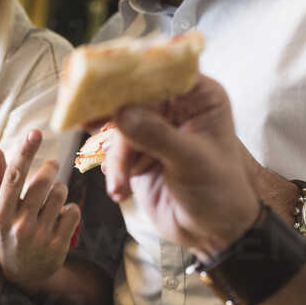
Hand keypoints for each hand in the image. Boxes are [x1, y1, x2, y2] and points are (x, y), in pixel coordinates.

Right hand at [0, 130, 80, 289]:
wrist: (23, 274)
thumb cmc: (6, 234)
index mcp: (1, 215)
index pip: (14, 177)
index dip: (26, 152)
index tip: (36, 132)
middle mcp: (19, 226)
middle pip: (43, 183)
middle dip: (50, 168)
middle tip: (51, 166)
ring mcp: (40, 237)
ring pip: (60, 194)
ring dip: (59, 190)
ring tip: (52, 198)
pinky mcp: (59, 245)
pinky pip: (73, 212)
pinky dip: (69, 210)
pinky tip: (60, 217)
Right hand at [103, 77, 263, 259]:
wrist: (211, 232)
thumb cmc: (218, 192)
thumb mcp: (191, 161)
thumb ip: (157, 136)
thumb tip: (122, 113)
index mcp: (198, 97)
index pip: (163, 71)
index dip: (134, 73)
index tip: (106, 79)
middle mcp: (174, 107)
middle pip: (134, 95)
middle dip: (113, 114)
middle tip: (86, 120)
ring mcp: (153, 130)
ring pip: (119, 126)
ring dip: (117, 156)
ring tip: (121, 184)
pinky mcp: (138, 153)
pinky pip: (115, 151)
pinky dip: (114, 170)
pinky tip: (120, 190)